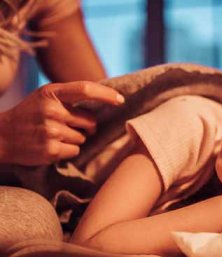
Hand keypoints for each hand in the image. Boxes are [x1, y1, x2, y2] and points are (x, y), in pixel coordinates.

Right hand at [0, 81, 124, 165]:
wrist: (1, 136)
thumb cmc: (30, 114)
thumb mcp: (45, 97)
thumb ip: (70, 96)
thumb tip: (106, 98)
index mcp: (51, 93)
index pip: (85, 89)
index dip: (106, 95)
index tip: (120, 100)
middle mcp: (51, 110)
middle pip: (90, 121)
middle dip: (86, 126)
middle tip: (66, 125)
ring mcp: (50, 131)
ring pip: (83, 137)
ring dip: (74, 138)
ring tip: (52, 135)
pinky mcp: (50, 150)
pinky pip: (75, 150)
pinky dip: (67, 150)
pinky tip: (51, 145)